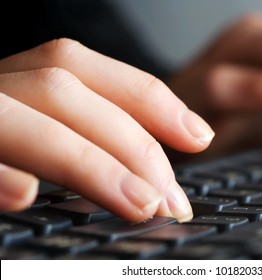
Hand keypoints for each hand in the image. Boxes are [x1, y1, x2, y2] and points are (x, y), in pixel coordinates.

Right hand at [0, 39, 214, 220]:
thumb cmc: (4, 156)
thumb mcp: (48, 141)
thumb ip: (88, 146)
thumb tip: (153, 182)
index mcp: (20, 82)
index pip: (92, 72)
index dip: (151, 99)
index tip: (199, 136)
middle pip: (65, 89)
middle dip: (130, 144)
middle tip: (171, 201)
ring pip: (22, 113)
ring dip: (87, 160)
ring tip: (139, 204)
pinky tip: (26, 198)